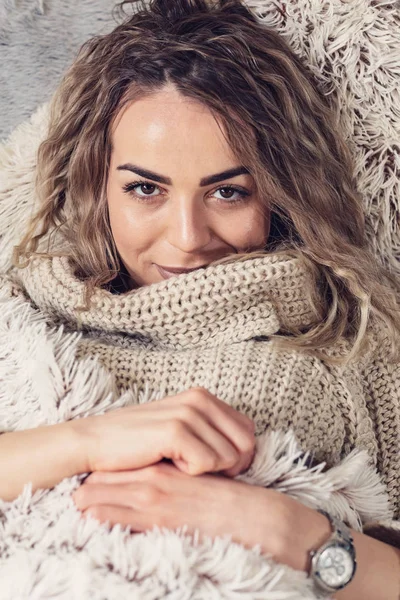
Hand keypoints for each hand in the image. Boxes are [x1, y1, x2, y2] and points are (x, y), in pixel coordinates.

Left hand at [73, 461, 333, 571]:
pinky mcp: (158, 517)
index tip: (95, 469)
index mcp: (167, 463)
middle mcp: (158, 474)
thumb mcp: (205, 473)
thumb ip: (183, 469)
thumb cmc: (229, 494)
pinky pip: (122, 516)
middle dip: (92, 479)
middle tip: (75, 483)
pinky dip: (103, 513)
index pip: (127, 460)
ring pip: (111, 493)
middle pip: (113, 473)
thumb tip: (170, 470)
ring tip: (76, 498)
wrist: (249, 514)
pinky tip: (89, 514)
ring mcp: (156, 495)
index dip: (108, 464)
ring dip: (91, 496)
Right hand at [75, 387, 255, 477]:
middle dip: (230, 466)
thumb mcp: (180, 427)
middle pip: (245, 445)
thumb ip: (210, 431)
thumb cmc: (137, 442)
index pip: (248, 430)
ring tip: (178, 462)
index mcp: (203, 397)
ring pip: (229, 457)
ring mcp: (188, 413)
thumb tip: (245, 453)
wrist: (96, 442)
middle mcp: (199, 399)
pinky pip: (207, 464)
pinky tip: (170, 463)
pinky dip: (191, 473)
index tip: (216, 467)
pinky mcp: (175, 431)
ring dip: (206, 470)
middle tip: (199, 470)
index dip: (239, 455)